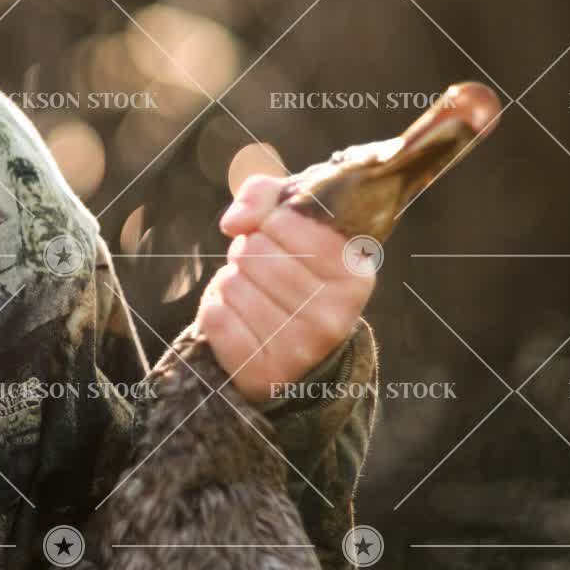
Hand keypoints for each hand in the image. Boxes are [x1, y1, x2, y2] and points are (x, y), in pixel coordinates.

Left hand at [197, 172, 373, 406]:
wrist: (297, 348)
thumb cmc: (294, 269)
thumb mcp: (292, 222)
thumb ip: (264, 196)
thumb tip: (233, 222)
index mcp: (354, 274)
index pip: (287, 221)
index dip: (270, 220)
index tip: (279, 235)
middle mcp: (334, 316)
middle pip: (254, 252)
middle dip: (246, 251)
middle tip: (261, 267)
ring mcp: (301, 349)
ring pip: (230, 283)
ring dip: (230, 281)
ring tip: (253, 293)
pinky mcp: (264, 373)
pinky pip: (215, 317)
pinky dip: (215, 308)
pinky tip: (239, 317)